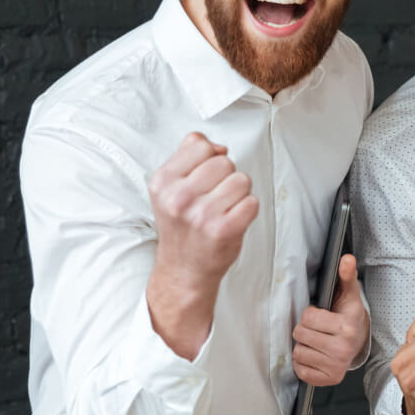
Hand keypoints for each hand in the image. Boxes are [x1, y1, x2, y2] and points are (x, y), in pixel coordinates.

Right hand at [145, 132, 258, 357]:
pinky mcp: (224, 230)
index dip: (210, 159)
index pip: (202, 145)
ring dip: (239, 194)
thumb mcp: (170, 188)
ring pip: (242, 180)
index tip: (203, 178)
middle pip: (225, 162)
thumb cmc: (182, 225)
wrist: (184, 270)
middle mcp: (178, 197)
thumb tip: (216, 145)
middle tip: (214, 198)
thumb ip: (188, 156)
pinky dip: (247, 211)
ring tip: (223, 209)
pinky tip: (232, 221)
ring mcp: (202, 214)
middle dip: (226, 177)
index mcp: (162, 181)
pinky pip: (252, 202)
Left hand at [292, 254, 368, 385]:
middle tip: (318, 329)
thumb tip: (346, 258)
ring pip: (298, 352)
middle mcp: (342, 349)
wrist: (360, 343)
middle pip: (300, 334)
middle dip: (305, 329)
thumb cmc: (349, 317)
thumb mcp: (349, 295)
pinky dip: (304, 363)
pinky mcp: (328, 379)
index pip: (307, 317)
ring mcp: (336, 366)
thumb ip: (346, 276)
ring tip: (317, 342)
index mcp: (347, 327)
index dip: (311, 314)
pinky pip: (300, 370)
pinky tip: (316, 355)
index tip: (322, 315)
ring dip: (304, 346)